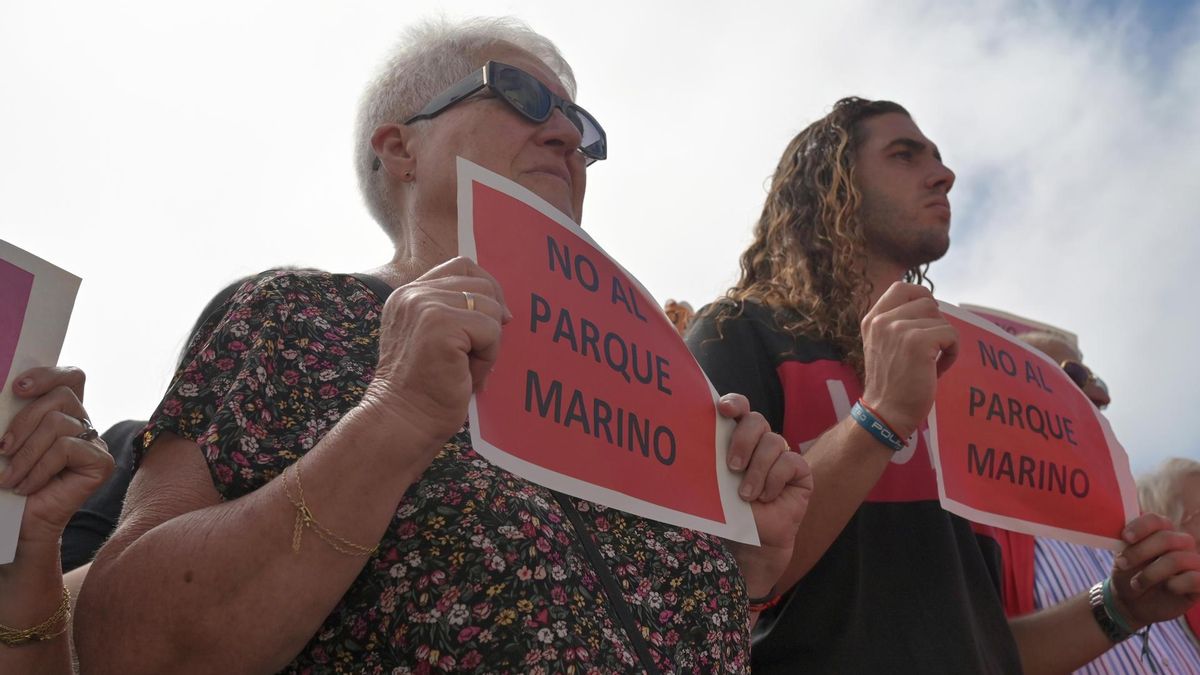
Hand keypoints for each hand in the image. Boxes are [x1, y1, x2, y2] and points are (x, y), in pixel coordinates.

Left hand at [0, 367, 113, 545]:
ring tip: (9, 477)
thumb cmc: (7, 483)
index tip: (17, 388)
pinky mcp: (100, 463)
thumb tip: (5, 394)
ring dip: (25, 453)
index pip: (70, 378)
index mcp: (62, 413)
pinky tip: (27, 486)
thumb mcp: (6, 442)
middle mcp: (83, 424)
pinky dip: (38, 468)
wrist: (18, 524)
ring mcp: (95, 443)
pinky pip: (66, 449)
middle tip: (2, 449)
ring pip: (59, 423)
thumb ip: (10, 417)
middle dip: (24, 420)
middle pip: (62, 396)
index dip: (48, 375)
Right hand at [362, 257, 511, 450]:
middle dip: (490, 321)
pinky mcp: (440, 324)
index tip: (494, 321)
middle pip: (481, 285)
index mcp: (409, 294)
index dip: (487, 289)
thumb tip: (505, 310)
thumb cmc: (425, 390)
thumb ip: (456, 315)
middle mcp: (413, 294)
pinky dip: (488, 358)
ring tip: (466, 370)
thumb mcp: (436, 341)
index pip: (462, 266)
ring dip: (489, 344)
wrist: (403, 421)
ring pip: (490, 308)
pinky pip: (491, 330)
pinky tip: (467, 376)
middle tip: (474, 357)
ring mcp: (425, 306)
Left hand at [718, 394, 813, 598]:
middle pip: (756, 420)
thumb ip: (710, 462)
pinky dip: (774, 481)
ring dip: (757, 471)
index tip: (722, 409)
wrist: (752, 541)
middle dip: (743, 440)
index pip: (739, 408)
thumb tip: (690, 444)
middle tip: (732, 467)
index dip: (734, 402)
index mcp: (737, 438)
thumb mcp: (715, 484)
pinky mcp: (799, 470)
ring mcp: (781, 454)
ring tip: (746, 495)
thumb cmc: (730, 511)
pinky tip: (767, 498)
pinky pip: (789, 462)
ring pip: (773, 442)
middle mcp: (760, 442)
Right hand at [860, 282, 957, 437]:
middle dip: (935, 324)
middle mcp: (882, 320)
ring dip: (944, 340)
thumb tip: (931, 307)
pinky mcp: (918, 341)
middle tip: (930, 350)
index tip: (929, 316)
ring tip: (933, 362)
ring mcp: (898, 329)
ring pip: (941, 320)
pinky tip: (939, 369)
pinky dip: (952, 353)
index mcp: (872, 319)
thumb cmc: (890, 384)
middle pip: (927, 302)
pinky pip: (951, 335)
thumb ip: (896, 324)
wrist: (885, 413)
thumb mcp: (882, 345)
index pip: (902, 287)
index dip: (922, 296)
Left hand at [1110, 513, 1199, 627]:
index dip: (1141, 527)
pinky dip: (1177, 584)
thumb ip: (1126, 541)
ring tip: (1136, 583)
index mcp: (1160, 533)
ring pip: (1179, 559)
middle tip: (1123, 564)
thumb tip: (1116, 522)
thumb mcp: (1121, 557)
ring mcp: (1192, 563)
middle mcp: (1180, 545)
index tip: (1125, 538)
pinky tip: (1168, 587)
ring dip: (1152, 573)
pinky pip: (1196, 579)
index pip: (1156, 521)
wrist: (1131, 603)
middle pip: (1167, 538)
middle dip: (1141, 552)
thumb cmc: (1128, 575)